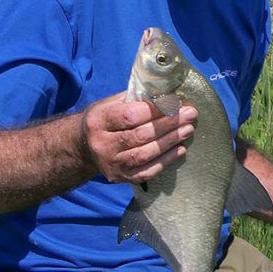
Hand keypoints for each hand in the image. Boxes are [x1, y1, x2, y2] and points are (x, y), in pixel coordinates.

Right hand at [81, 91, 196, 182]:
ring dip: (170, 141)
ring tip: (188, 130)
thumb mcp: (110, 104)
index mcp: (98, 121)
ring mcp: (111, 164)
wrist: (83, 147)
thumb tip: (165, 93)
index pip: (129, 116)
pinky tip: (180, 150)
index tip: (174, 102)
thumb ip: (133, 98)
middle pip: (140, 136)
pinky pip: (147, 172)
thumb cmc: (103, 120)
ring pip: (145, 154)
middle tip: (189, 115)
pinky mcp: (120, 178)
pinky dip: (166, 161)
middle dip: (168, 124)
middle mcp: (102, 144)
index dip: (155, 110)